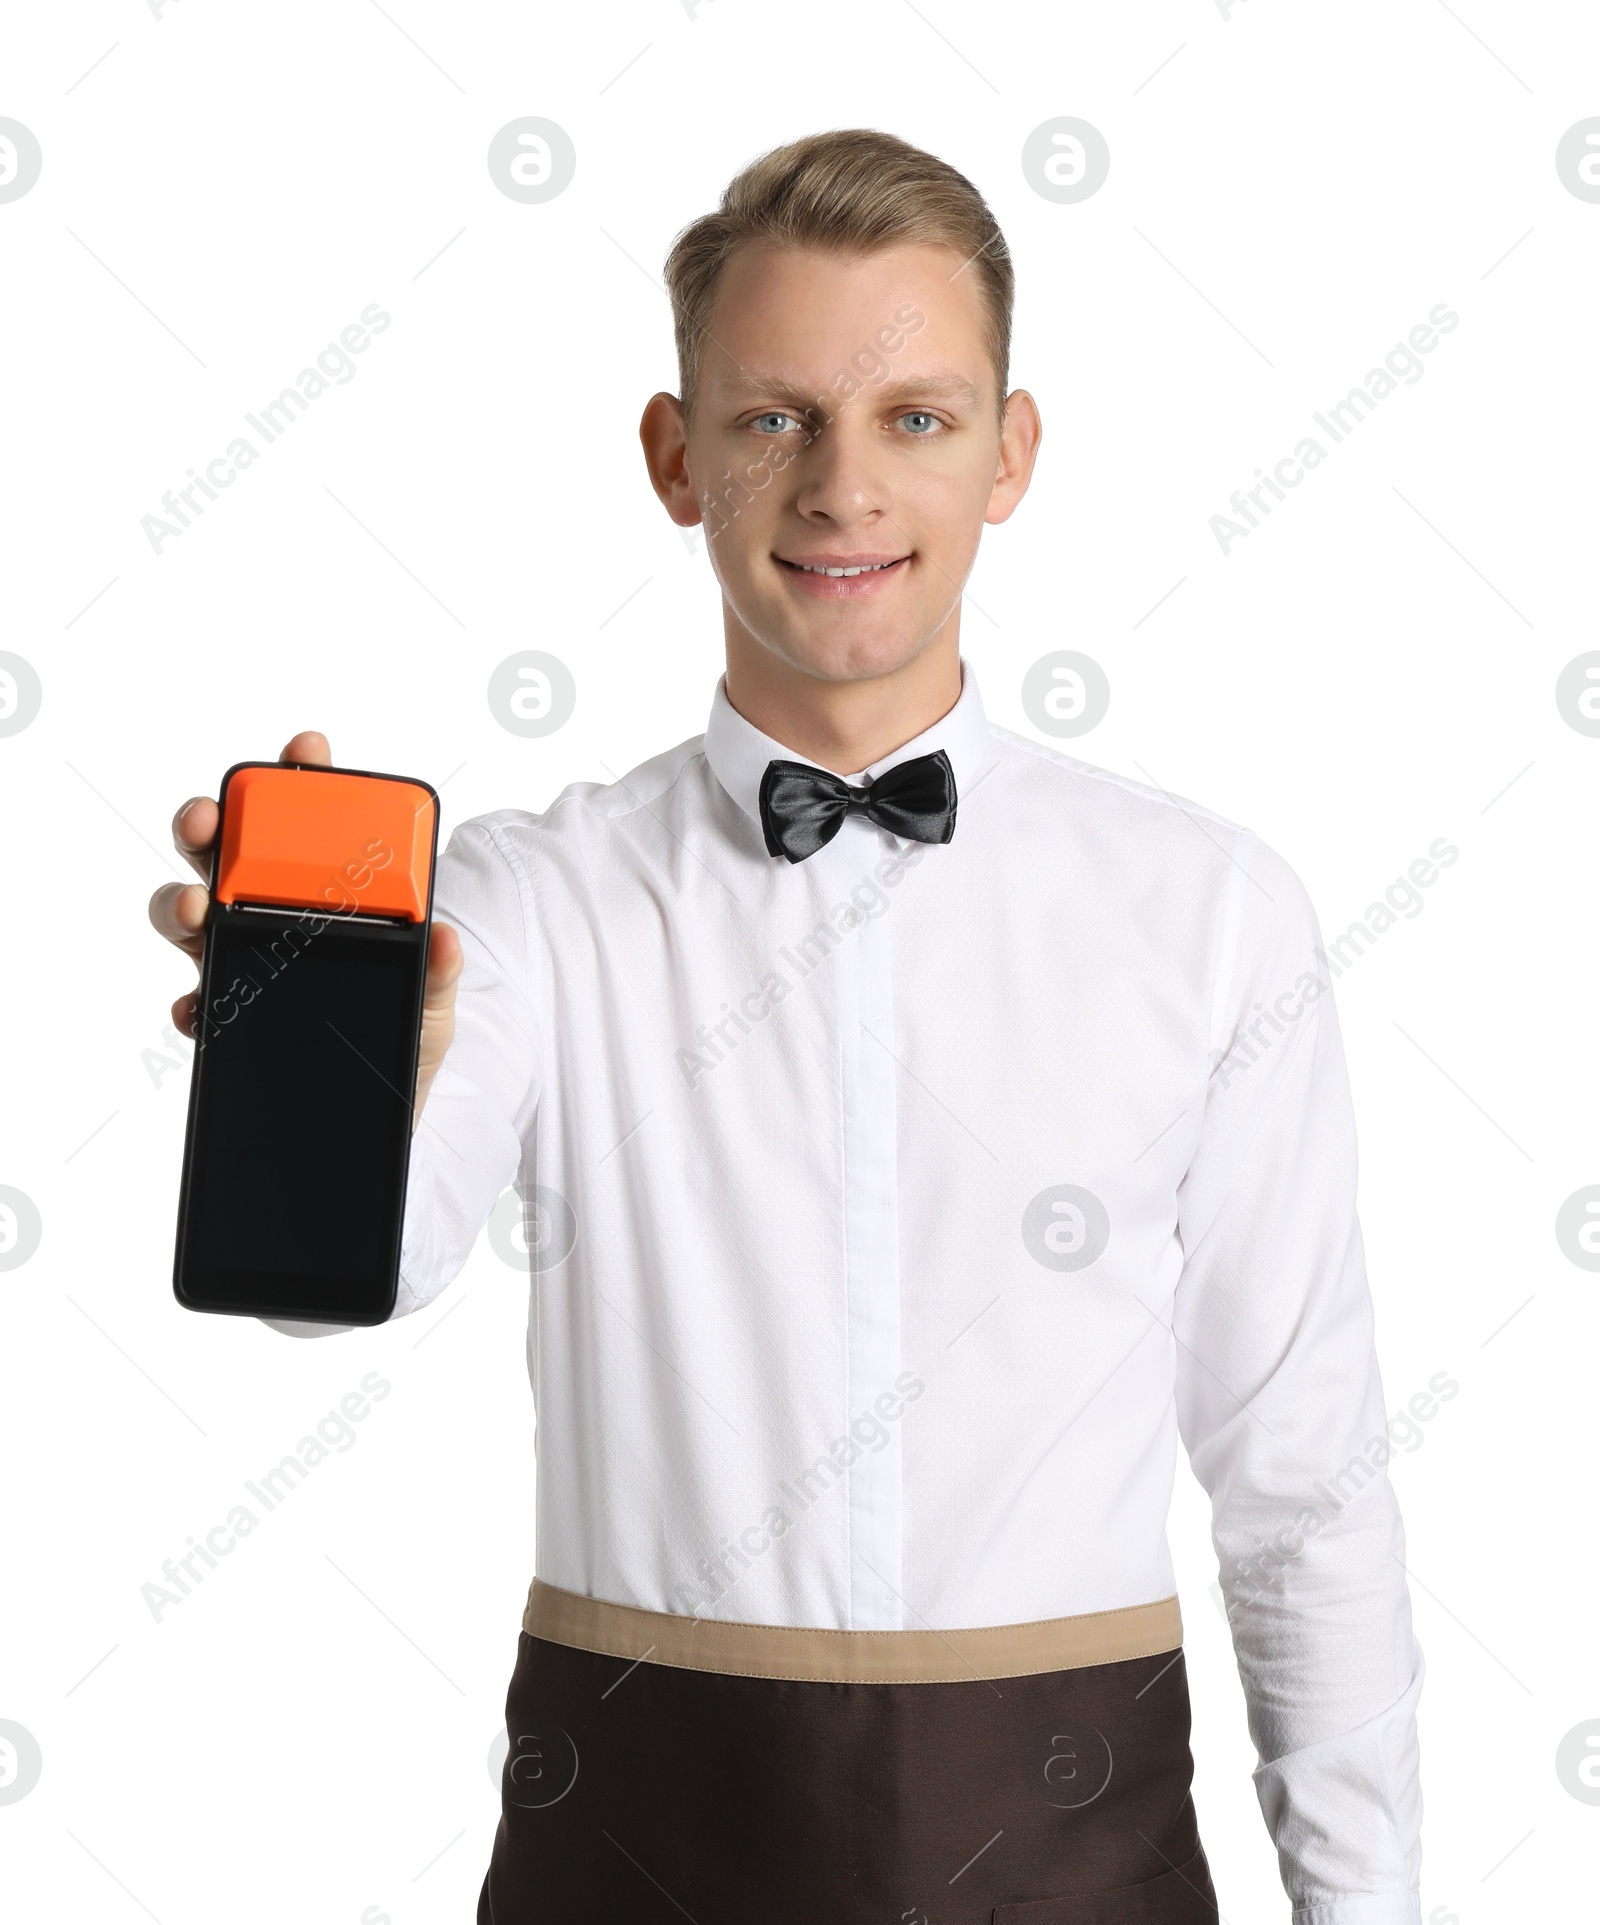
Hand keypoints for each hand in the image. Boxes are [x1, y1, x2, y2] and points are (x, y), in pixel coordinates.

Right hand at [147, 731, 462, 1131]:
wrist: (385, 1117)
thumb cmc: (409, 1042)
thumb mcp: (438, 1006)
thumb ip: (439, 975)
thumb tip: (445, 939)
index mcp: (328, 895)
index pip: (309, 822)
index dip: (300, 777)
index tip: (305, 750)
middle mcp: (275, 918)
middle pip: (227, 852)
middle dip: (210, 822)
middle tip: (209, 817)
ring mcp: (244, 963)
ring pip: (191, 913)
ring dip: (181, 898)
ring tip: (198, 904)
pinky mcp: (228, 1017)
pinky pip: (195, 1000)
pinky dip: (191, 1000)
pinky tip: (201, 1006)